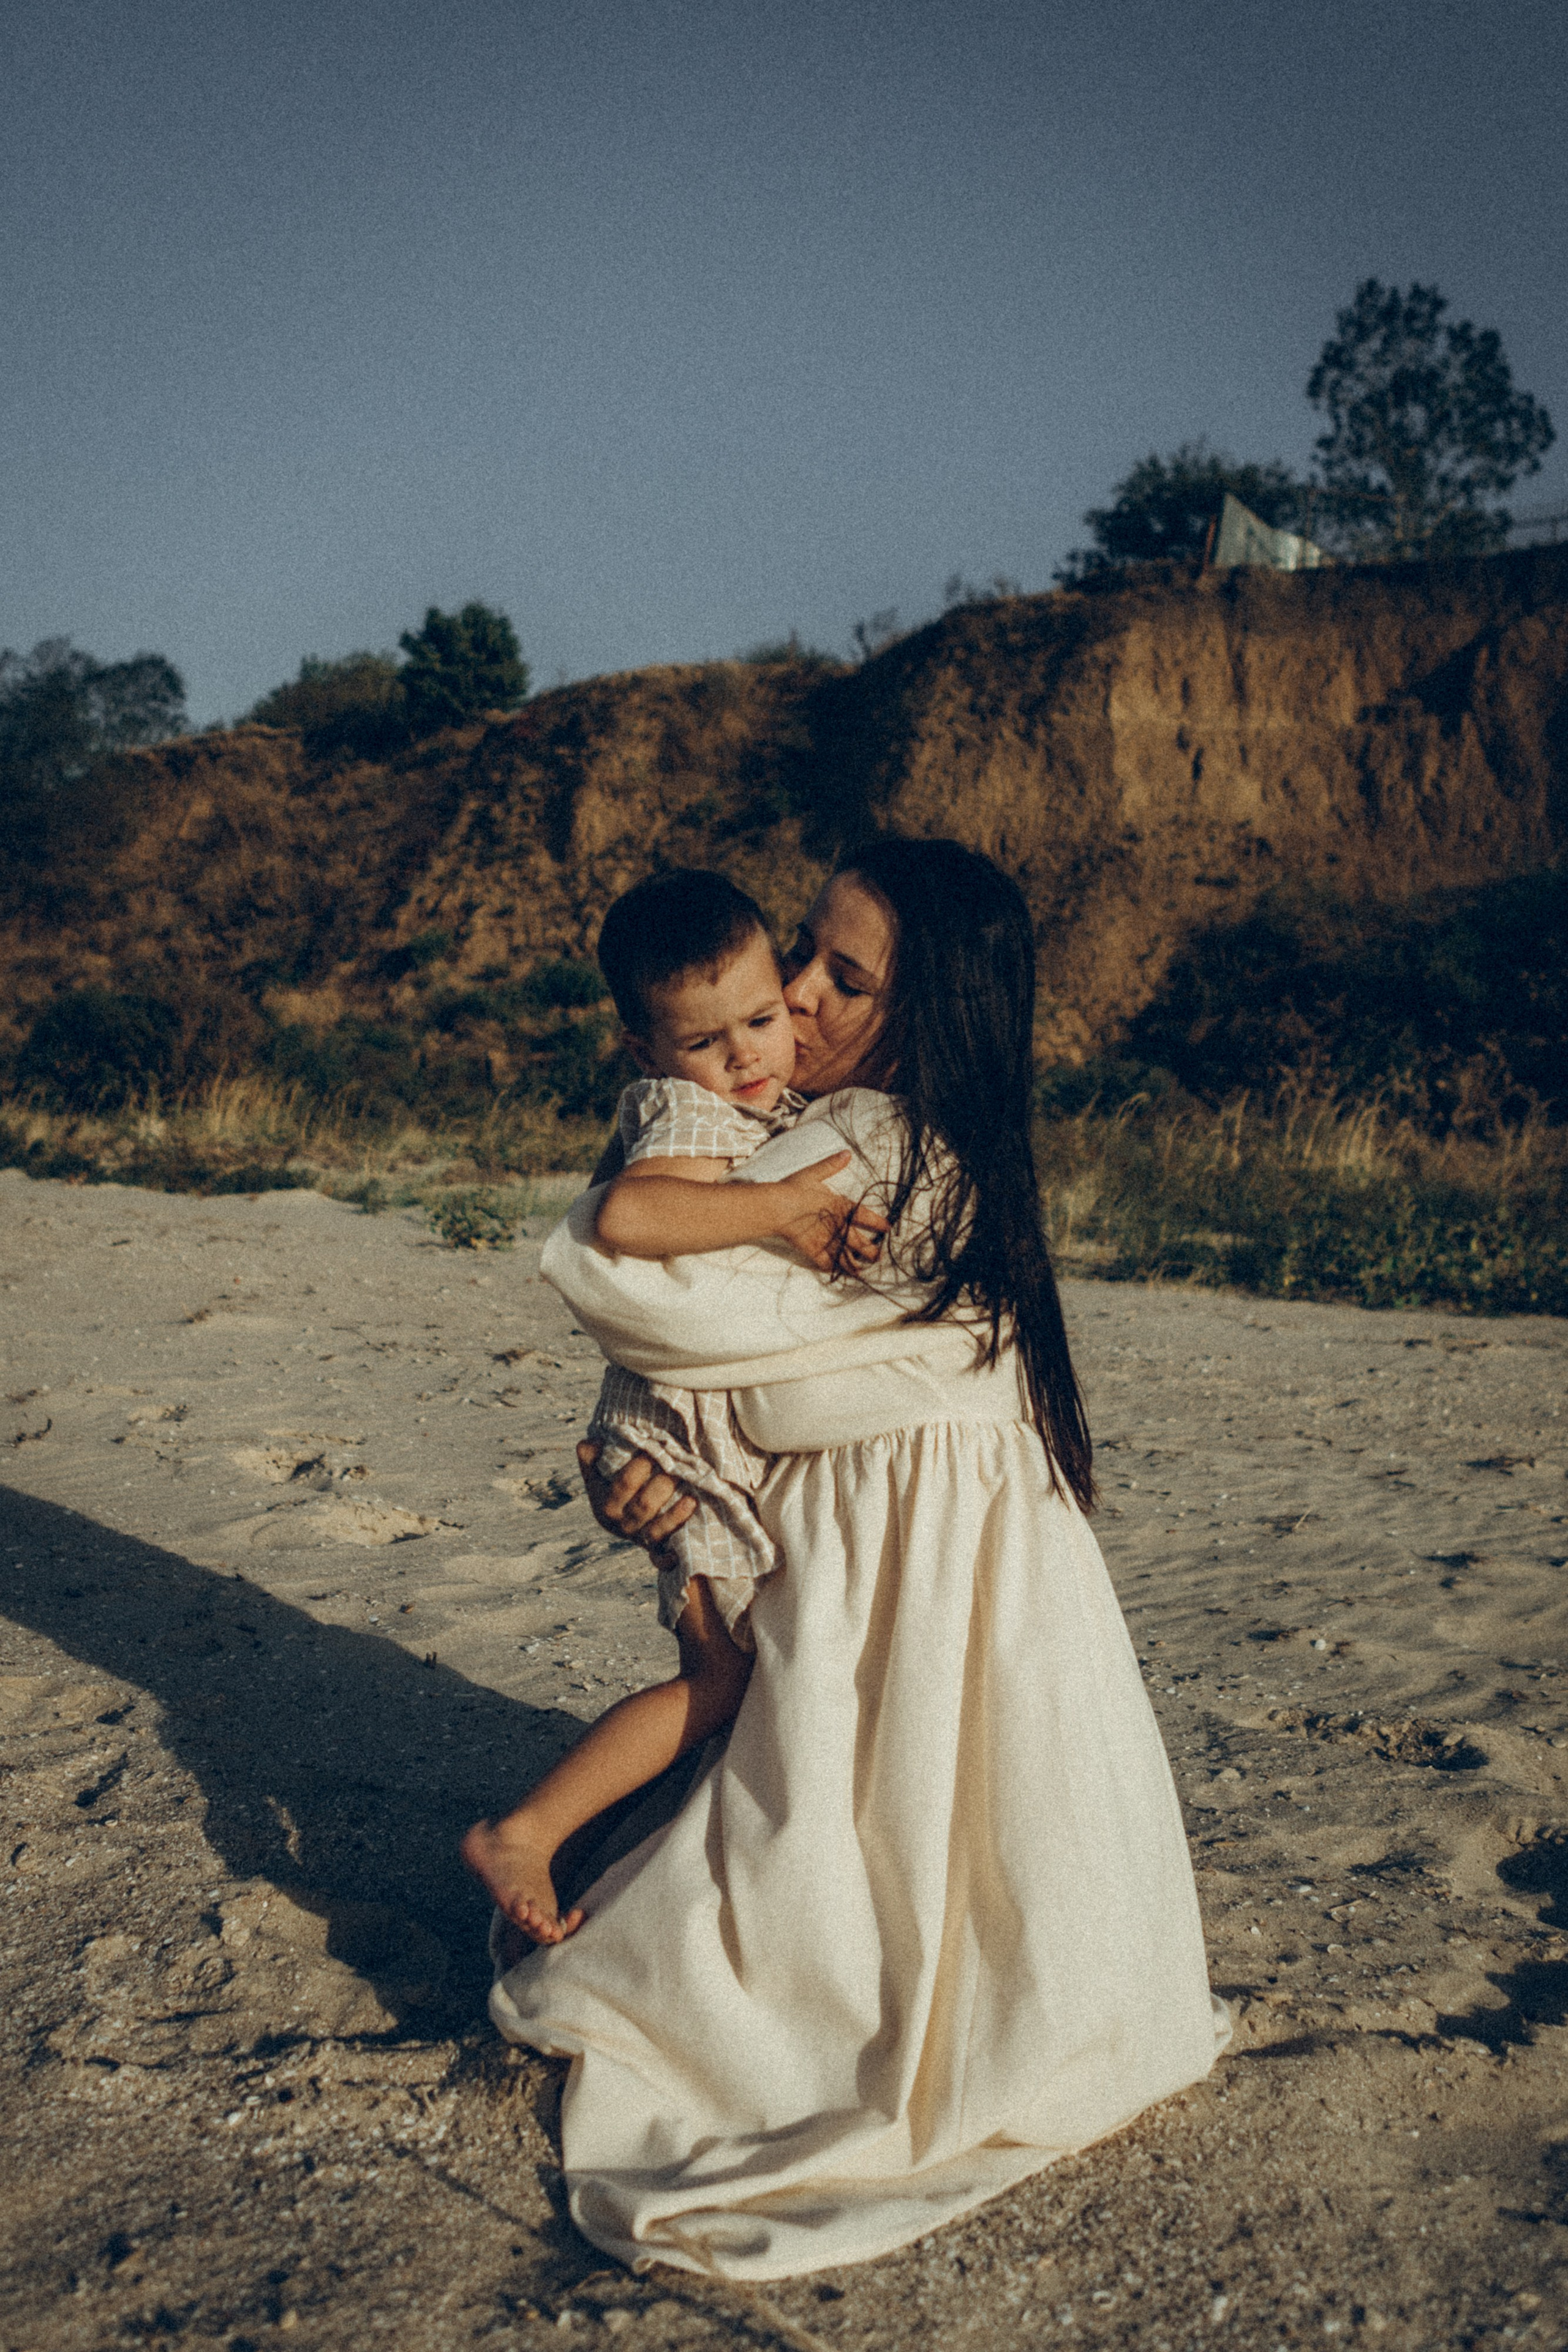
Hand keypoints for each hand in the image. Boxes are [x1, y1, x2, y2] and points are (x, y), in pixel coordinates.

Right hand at [577, 1439, 695, 1547]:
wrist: (627, 1514)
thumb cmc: (614, 1484)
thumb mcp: (598, 1472)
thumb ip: (592, 1457)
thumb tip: (588, 1445)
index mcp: (606, 1505)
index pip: (623, 1485)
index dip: (639, 1467)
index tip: (652, 1450)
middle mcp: (622, 1525)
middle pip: (644, 1506)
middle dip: (662, 1485)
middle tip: (677, 1466)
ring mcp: (640, 1538)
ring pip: (657, 1530)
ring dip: (674, 1515)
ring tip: (691, 1498)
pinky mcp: (656, 1550)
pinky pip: (661, 1557)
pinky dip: (668, 1558)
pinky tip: (678, 1553)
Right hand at [769, 1152, 889, 1272]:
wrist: (776, 1207)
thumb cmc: (793, 1189)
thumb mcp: (813, 1174)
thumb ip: (831, 1165)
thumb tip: (847, 1153)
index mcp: (841, 1206)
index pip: (865, 1216)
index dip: (878, 1223)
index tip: (888, 1228)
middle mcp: (837, 1226)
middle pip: (860, 1242)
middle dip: (871, 1251)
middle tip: (878, 1257)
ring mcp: (826, 1240)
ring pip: (846, 1257)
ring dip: (855, 1264)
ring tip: (861, 1271)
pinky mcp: (813, 1251)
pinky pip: (826, 1263)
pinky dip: (832, 1268)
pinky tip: (837, 1273)